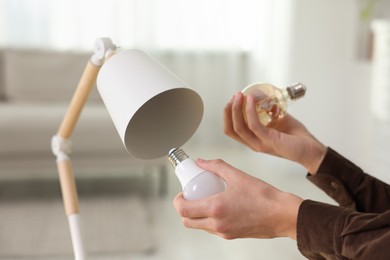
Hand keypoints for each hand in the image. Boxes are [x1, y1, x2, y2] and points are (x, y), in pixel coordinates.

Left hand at [173, 158, 302, 239]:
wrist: (283, 215)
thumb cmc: (264, 197)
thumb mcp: (238, 176)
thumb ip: (217, 167)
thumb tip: (201, 162)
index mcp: (216, 208)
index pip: (183, 210)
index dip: (178, 201)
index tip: (182, 193)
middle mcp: (217, 224)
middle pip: (187, 221)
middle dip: (184, 209)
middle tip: (191, 196)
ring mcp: (224, 232)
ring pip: (199, 226)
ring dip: (196, 215)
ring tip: (206, 199)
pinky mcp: (232, 236)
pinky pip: (212, 229)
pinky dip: (209, 219)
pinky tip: (219, 206)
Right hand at [224, 92, 325, 172]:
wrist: (311, 150)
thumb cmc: (296, 138)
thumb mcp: (278, 120)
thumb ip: (268, 111)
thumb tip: (261, 96)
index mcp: (254, 139)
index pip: (231, 129)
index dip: (228, 114)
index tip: (233, 100)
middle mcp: (254, 143)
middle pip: (230, 129)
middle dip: (228, 110)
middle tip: (235, 96)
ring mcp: (260, 143)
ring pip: (238, 127)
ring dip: (236, 109)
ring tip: (239, 96)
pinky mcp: (269, 140)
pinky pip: (254, 125)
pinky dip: (250, 111)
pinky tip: (251, 100)